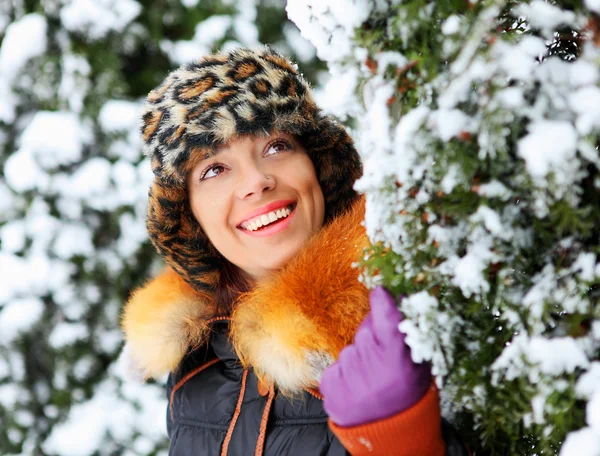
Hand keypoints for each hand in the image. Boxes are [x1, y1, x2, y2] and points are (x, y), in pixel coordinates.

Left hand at [319, 286, 430, 426]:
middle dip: (373, 338)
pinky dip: (345, 373)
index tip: (381, 292)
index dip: (383, 301)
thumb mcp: (419, 366)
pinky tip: (358, 387)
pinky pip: (337, 365)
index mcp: (397, 360)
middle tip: (383, 360)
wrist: (388, 434)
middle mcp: (370, 365)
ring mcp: (348, 375)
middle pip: (365, 332)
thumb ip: (411, 334)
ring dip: (359, 359)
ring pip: (351, 350)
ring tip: (371, 381)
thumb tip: (401, 297)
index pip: (387, 319)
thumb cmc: (407, 395)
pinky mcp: (330, 384)